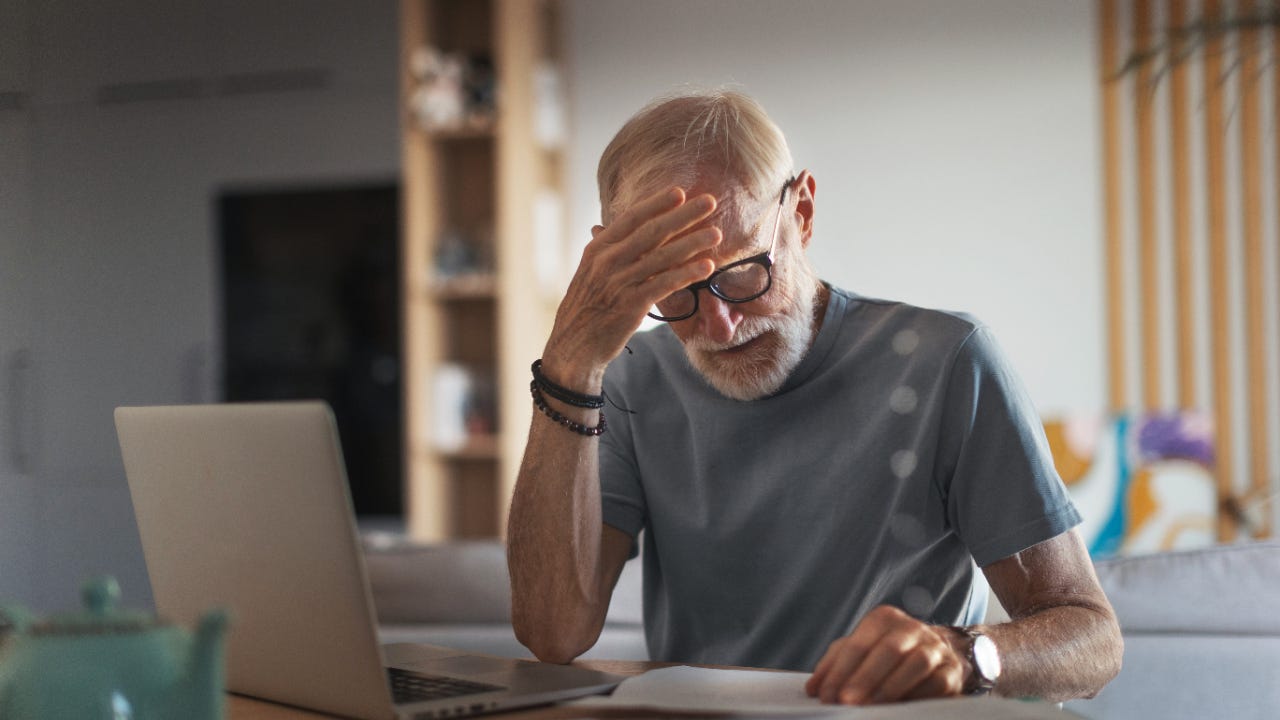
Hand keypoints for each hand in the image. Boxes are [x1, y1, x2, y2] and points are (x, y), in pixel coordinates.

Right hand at [542, 186, 721, 384]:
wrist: (574, 346)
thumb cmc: (585, 308)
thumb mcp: (588, 273)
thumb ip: (604, 250)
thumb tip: (604, 226)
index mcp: (597, 249)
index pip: (631, 218)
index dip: (657, 203)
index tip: (680, 192)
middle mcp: (607, 261)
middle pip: (652, 232)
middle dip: (683, 215)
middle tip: (710, 201)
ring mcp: (619, 283)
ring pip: (663, 256)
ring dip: (693, 243)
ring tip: (716, 233)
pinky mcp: (632, 306)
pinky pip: (665, 284)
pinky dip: (687, 274)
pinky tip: (707, 267)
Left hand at [805, 605, 966, 704]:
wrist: (938, 654)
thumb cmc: (887, 654)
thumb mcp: (859, 651)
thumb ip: (835, 665)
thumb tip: (814, 688)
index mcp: (883, 619)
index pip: (858, 643)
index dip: (840, 671)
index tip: (826, 696)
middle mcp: (911, 628)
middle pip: (888, 650)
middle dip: (865, 678)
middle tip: (846, 702)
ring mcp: (935, 648)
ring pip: (916, 663)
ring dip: (891, 687)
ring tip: (871, 708)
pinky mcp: (952, 671)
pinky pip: (937, 683)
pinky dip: (918, 695)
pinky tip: (900, 709)